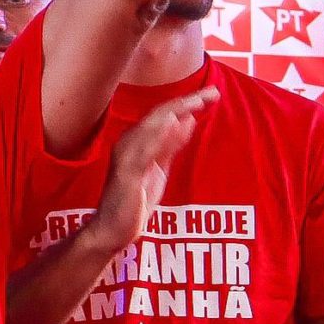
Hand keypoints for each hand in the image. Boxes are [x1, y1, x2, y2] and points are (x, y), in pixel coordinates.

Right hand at [92, 88, 216, 251]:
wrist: (111, 230)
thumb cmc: (133, 202)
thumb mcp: (158, 168)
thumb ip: (170, 145)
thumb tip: (188, 120)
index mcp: (135, 141)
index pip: (163, 115)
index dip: (187, 102)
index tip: (211, 95)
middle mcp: (128, 144)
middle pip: (160, 115)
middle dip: (186, 102)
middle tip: (212, 93)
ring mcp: (126, 157)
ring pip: (152, 127)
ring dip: (176, 112)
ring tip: (198, 101)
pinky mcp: (127, 174)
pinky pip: (145, 150)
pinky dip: (160, 134)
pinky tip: (174, 121)